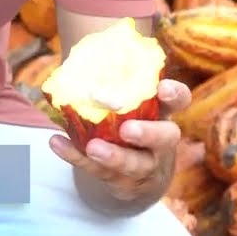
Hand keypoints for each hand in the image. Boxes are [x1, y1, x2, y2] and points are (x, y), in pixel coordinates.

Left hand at [48, 79, 191, 212]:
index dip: (175, 94)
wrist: (138, 177)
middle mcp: (160, 142)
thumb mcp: (133, 104)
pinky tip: (56, 143)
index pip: (179, 100)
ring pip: (134, 164)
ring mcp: (143, 164)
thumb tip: (80, 55)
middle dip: (148, 133)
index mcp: (163, 114)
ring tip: (93, 146)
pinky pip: (97, 171)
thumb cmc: (132, 123)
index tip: (163, 88)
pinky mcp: (120, 180)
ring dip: (113, 155)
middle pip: (165, 138)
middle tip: (127, 130)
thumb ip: (116, 83)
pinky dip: (75, 156)